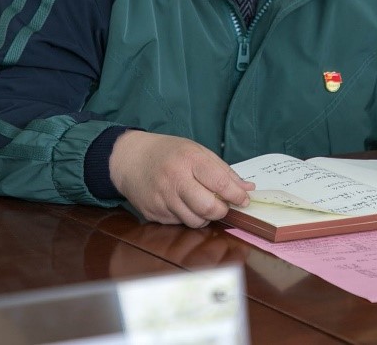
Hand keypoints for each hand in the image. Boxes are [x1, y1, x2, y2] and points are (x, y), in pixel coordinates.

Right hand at [109, 131, 253, 227]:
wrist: (129, 159)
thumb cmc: (168, 153)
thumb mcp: (197, 151)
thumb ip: (223, 171)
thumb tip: (247, 189)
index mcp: (189, 159)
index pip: (220, 183)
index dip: (236, 195)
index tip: (244, 200)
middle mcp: (174, 179)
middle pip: (208, 207)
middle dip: (221, 211)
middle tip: (222, 206)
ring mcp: (162, 198)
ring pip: (195, 221)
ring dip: (204, 217)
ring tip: (201, 204)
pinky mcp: (153, 213)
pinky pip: (179, 223)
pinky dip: (187, 217)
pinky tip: (182, 204)